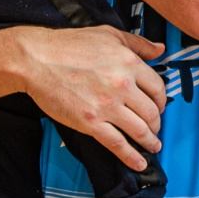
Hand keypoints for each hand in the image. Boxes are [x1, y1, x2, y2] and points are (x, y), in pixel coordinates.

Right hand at [9, 25, 167, 170]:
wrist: (37, 60)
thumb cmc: (69, 44)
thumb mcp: (108, 34)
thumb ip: (138, 43)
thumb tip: (160, 49)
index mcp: (129, 63)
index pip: (158, 88)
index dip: (161, 101)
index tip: (159, 107)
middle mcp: (123, 85)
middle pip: (152, 112)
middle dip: (156, 124)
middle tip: (154, 128)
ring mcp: (107, 105)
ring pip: (139, 130)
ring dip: (150, 141)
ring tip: (153, 146)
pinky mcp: (91, 122)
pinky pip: (118, 144)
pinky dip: (131, 157)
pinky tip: (139, 163)